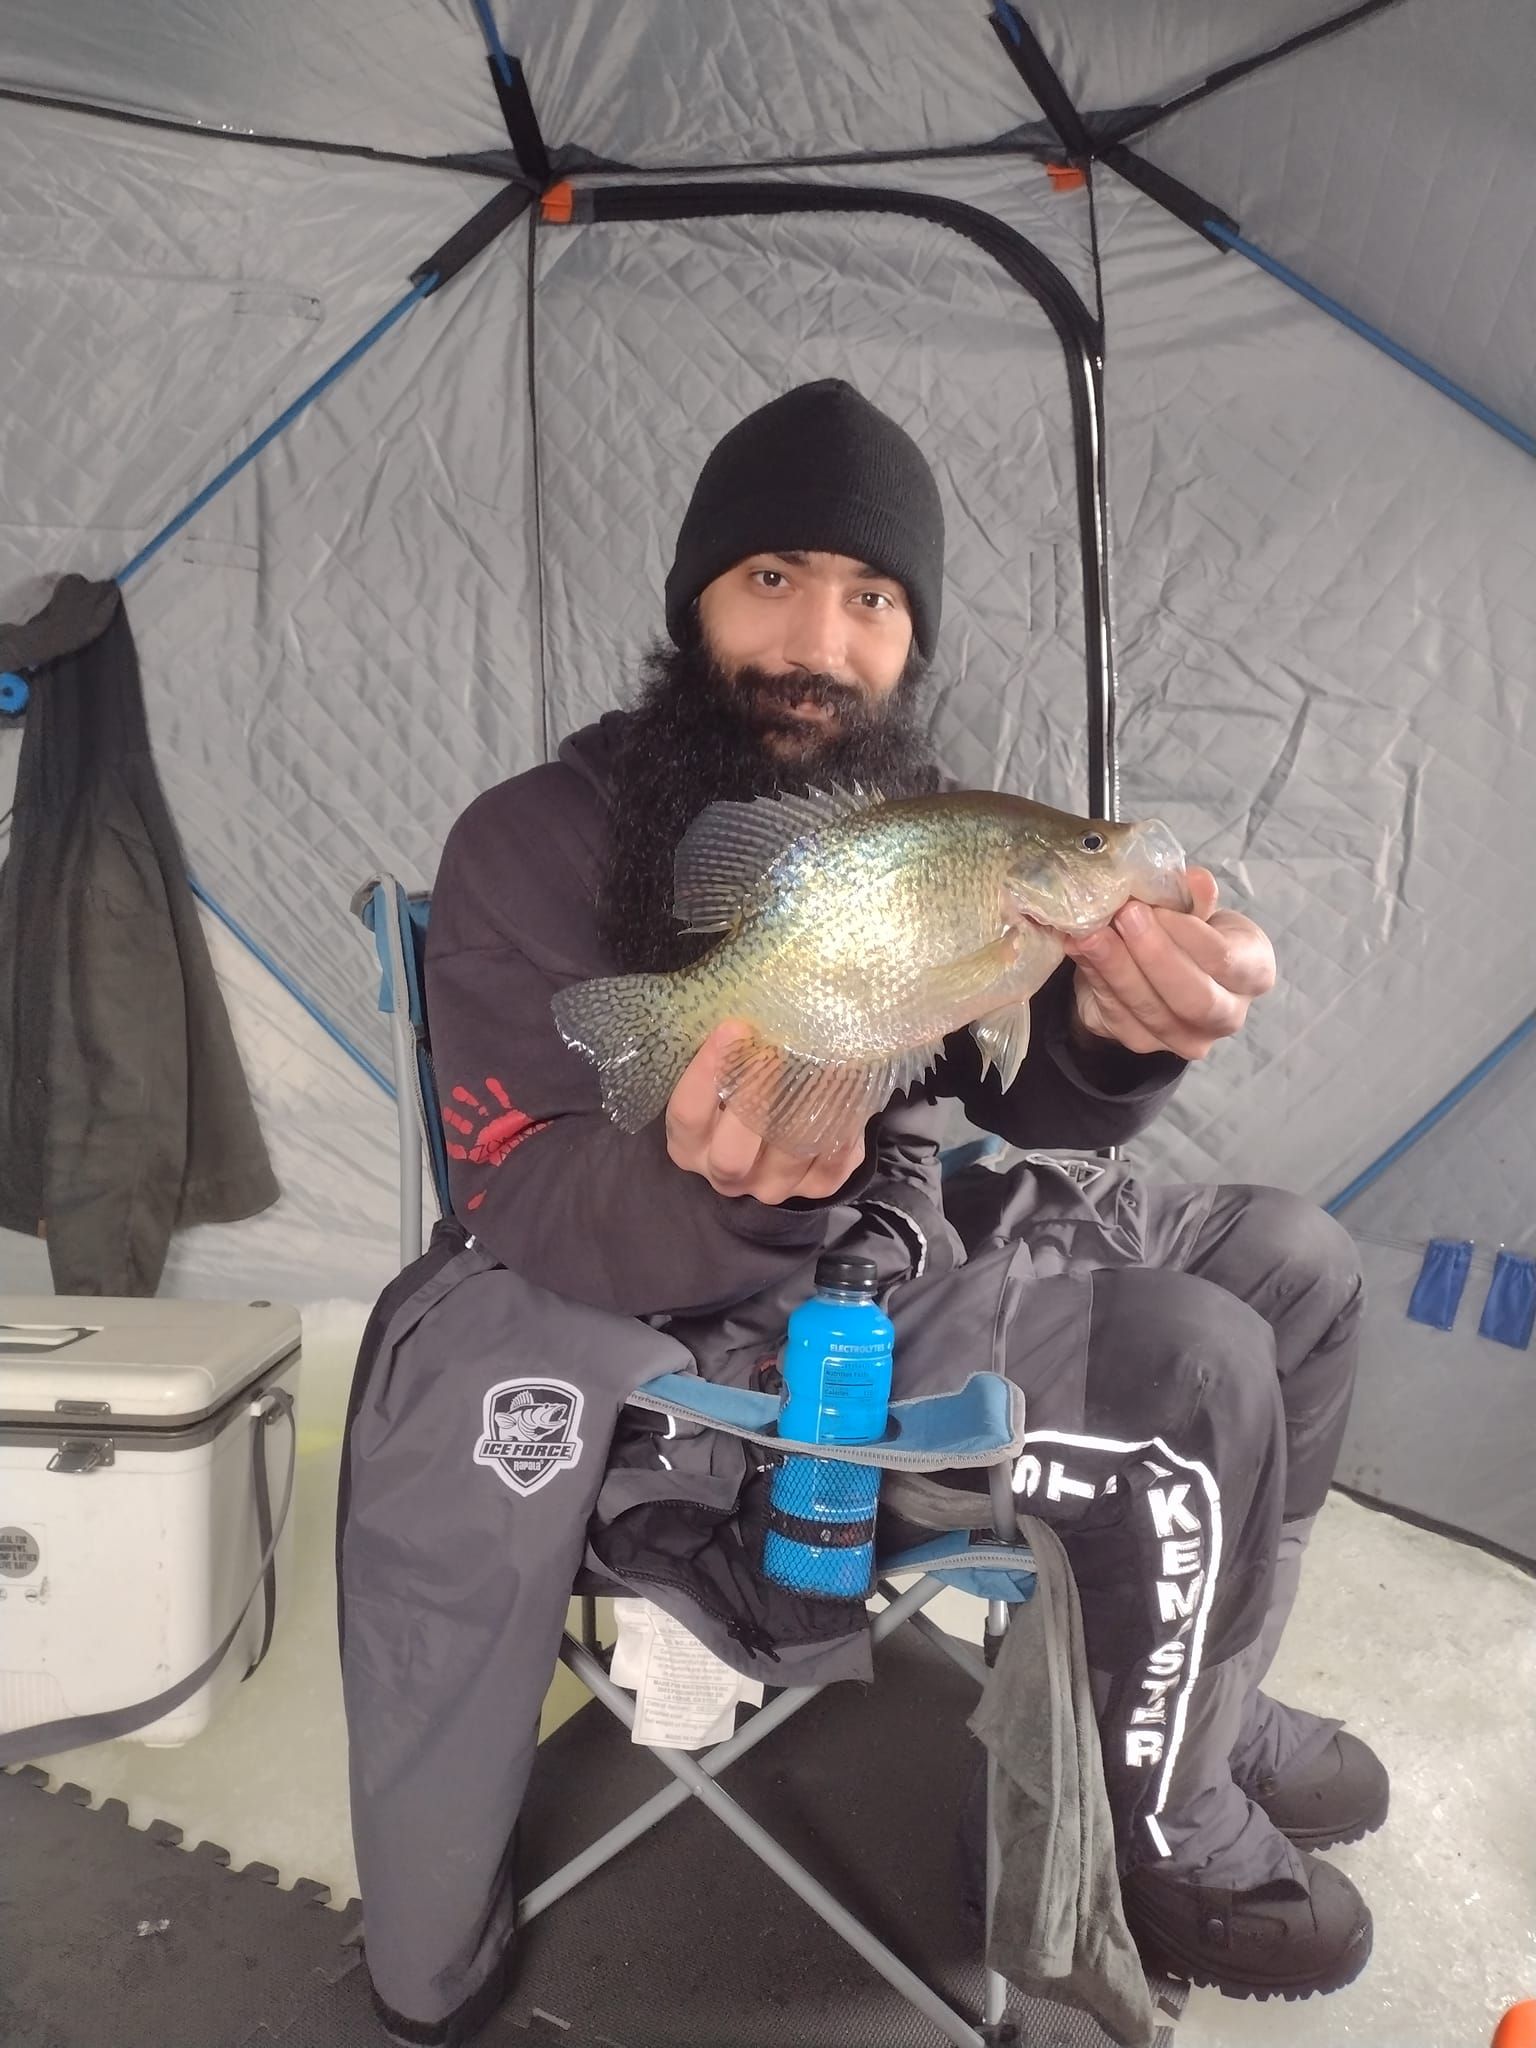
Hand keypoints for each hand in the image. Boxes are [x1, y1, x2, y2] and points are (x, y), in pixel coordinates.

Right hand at [665, 1022, 864, 1203]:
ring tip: (826, 1056)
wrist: (769, 1136)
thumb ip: (724, 1054)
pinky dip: (844, 1122)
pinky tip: (850, 1085)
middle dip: (755, 1098)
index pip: (688, 1114)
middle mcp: (726, 1173)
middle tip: (775, 1049)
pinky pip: (833, 1159)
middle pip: (732, 1154)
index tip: (732, 1028)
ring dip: (810, 1102)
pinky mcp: (816, 1186)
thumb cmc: (735, 1090)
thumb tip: (745, 1014)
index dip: (707, 1072)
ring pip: (790, 1154)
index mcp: (689, 1144)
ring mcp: (772, 1186)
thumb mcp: (717, 1073)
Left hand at [1061, 867, 1276, 1059]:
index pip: (1224, 959)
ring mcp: (1187, 1038)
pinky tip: (1081, 950)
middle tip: (1124, 916)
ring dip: (1116, 968)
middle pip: (1194, 998)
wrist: (1158, 965)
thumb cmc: (1188, 930)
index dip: (1188, 933)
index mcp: (1253, 973)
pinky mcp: (1144, 1042)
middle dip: (1154, 955)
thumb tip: (1194, 879)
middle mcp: (1228, 1015)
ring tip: (1091, 932)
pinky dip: (1097, 980)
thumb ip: (1195, 898)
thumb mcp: (1196, 909)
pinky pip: (1118, 1016)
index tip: (1155, 905)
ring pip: (1150, 1011)